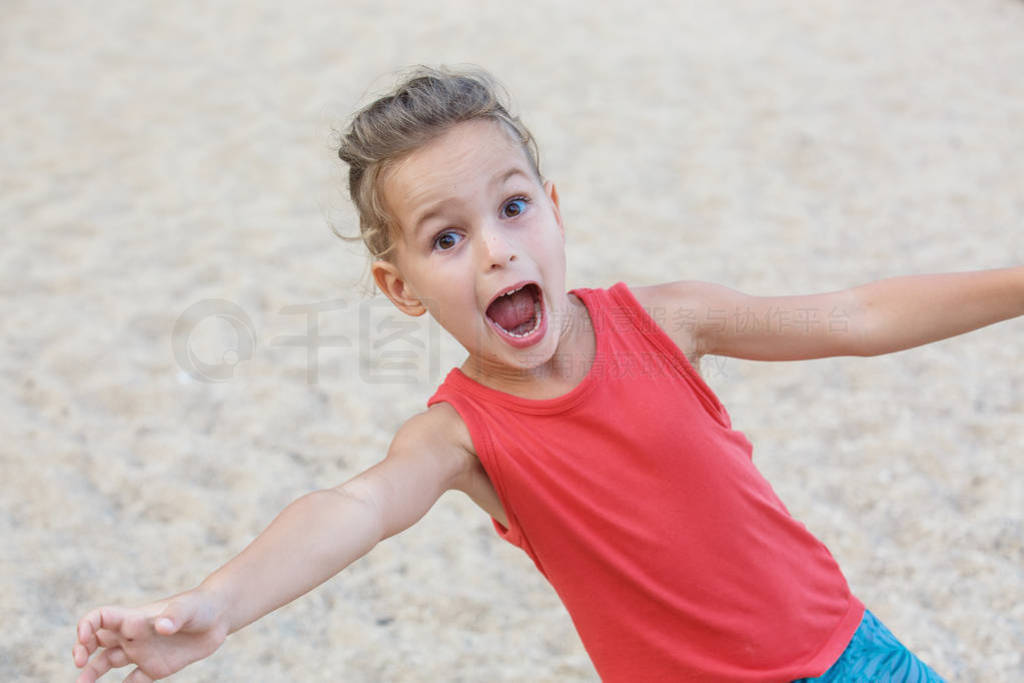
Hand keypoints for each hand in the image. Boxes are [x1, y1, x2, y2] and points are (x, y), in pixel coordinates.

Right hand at [73, 589, 227, 681]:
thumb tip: (162, 627)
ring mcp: (143, 652)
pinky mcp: (155, 668)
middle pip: (97, 641)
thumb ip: (175, 616)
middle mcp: (133, 635)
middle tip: (79, 664)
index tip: (85, 638)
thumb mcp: (188, 608)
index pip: (101, 617)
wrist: (219, 616)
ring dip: (92, 673)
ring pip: (108, 662)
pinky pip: (132, 681)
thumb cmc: (201, 606)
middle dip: (82, 650)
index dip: (87, 626)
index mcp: (136, 618)